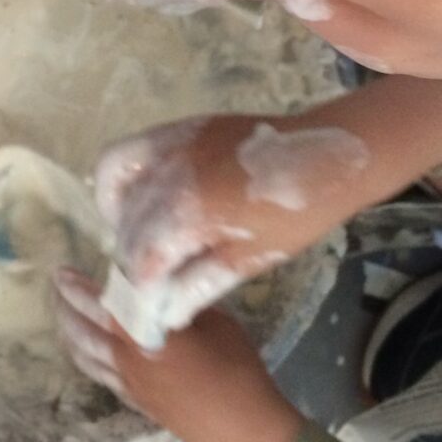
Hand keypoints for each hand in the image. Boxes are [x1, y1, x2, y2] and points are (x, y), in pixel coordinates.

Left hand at [55, 271, 303, 441]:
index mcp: (143, 333)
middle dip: (66, 306)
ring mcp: (129, 385)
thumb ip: (182, 302)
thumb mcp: (216, 320)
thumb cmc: (236, 368)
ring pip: (87, 356)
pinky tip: (86, 354)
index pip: (101, 303)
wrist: (244, 429)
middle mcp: (127, 358)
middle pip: (84, 329)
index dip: (80, 286)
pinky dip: (87, 361)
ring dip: (70, 333)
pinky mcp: (138, 403)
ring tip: (62, 316)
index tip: (64, 270)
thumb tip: (164, 288)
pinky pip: (102, 377)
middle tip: (56, 286)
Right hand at [92, 113, 373, 326]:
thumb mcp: (250, 258)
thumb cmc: (297, 213)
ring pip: (115, 181)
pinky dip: (121, 178)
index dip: (141, 285)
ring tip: (137, 237)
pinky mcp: (179, 128)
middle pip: (127, 224)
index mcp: (192, 210)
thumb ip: (199, 283)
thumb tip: (164, 313)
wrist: (327, 155)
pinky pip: (129, 151)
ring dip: (117, 214)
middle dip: (131, 257)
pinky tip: (140, 201)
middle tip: (150, 278)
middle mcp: (170, 173)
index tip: (147, 306)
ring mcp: (172, 144)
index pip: (143, 256)